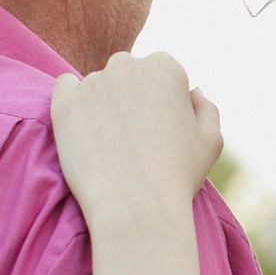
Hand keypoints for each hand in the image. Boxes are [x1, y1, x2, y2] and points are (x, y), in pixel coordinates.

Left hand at [50, 52, 223, 234]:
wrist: (136, 208)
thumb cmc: (178, 176)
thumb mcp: (211, 140)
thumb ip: (205, 107)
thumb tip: (192, 91)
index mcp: (165, 66)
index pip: (161, 73)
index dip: (164, 103)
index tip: (161, 130)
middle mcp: (127, 65)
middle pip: (128, 73)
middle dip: (132, 96)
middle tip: (135, 137)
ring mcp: (92, 84)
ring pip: (98, 84)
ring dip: (103, 103)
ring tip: (111, 144)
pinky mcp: (64, 104)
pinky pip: (65, 87)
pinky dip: (73, 101)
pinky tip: (83, 125)